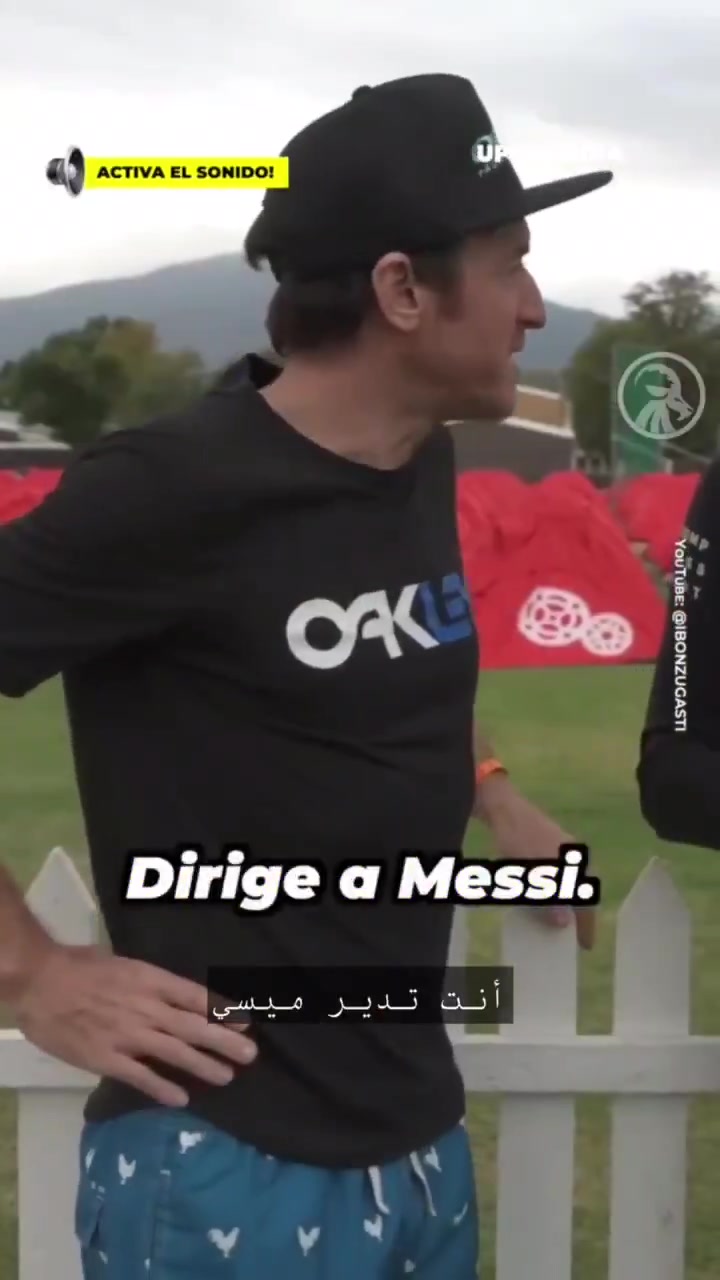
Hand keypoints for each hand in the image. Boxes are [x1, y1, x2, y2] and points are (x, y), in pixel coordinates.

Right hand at [11, 941, 256, 1105]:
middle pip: (194, 1026)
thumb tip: (164, 991)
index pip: (196, 996)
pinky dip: (162, 1087)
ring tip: (227, 1077)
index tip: (244, 1021)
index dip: (222, 1010)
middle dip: (224, 1040)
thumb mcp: (121, 963)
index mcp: (150, 980)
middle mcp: (146, 1008)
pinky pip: (140, 1075)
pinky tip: (181, 1098)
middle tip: (250, 1054)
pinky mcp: (106, 1058)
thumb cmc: (77, 965)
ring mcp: (128, 1035)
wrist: (41, 981)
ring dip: (203, 1065)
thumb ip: (145, 981)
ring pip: (175, 1052)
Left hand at [476, 776, 595, 949]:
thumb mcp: (533, 874)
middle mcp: (574, 855)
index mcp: (577, 862)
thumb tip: (565, 923)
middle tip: (573, 935)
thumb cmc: (520, 840)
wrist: (502, 808)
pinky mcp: (545, 844)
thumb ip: (549, 899)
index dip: (587, 924)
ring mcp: (560, 847)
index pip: (588, 899)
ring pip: (566, 882)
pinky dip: (551, 889)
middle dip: (576, 914)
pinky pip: (553, 873)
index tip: (586, 945)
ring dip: (562, 902)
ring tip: (558, 921)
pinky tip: (540, 897)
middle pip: (580, 891)